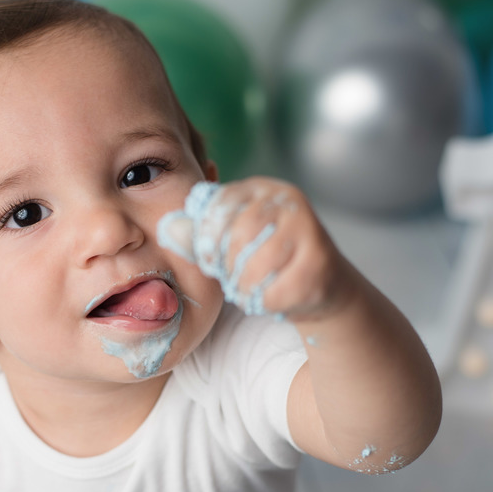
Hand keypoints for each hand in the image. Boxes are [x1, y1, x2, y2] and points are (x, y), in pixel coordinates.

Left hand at [157, 178, 350, 322]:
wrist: (323, 285)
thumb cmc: (267, 261)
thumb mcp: (231, 242)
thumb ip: (201, 235)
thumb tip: (169, 228)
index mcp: (261, 189)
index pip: (218, 207)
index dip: (206, 240)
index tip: (210, 260)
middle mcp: (289, 201)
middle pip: (236, 237)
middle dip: (227, 267)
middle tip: (234, 278)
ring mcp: (309, 230)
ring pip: (255, 267)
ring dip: (245, 287)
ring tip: (251, 288)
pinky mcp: (320, 264)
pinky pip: (274, 292)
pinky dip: (265, 302)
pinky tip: (273, 297)